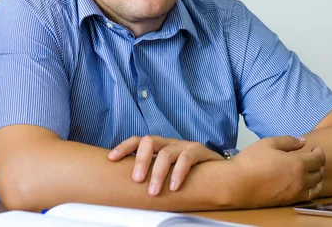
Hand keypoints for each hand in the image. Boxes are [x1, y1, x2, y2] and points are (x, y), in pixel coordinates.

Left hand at [108, 135, 222, 195]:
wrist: (219, 171)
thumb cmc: (188, 172)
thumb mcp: (166, 171)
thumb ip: (152, 173)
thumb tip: (128, 187)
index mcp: (159, 145)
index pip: (138, 140)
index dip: (124, 147)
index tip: (111, 159)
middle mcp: (169, 142)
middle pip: (150, 141)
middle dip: (141, 160)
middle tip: (137, 180)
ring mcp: (184, 145)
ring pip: (167, 153)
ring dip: (158, 173)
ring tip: (154, 191)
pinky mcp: (199, 151)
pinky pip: (187, 158)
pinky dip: (179, 172)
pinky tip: (175, 186)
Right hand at [231, 136, 325, 207]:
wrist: (238, 184)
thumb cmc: (251, 161)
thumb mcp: (268, 143)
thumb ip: (287, 141)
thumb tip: (302, 141)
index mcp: (298, 163)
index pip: (319, 159)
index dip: (320, 152)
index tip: (316, 148)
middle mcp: (301, 179)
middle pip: (320, 173)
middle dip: (319, 164)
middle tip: (314, 158)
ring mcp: (296, 192)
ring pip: (317, 187)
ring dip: (318, 178)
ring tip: (312, 172)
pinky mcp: (289, 201)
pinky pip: (308, 196)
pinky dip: (311, 189)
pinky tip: (304, 184)